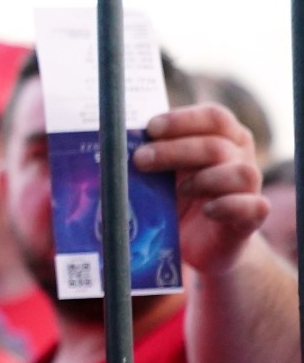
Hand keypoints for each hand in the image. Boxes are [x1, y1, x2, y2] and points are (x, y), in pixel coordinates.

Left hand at [133, 103, 266, 275]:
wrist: (198, 245)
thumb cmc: (175, 201)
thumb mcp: (159, 176)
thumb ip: (147, 158)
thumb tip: (109, 145)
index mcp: (221, 139)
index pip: (214, 117)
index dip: (183, 120)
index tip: (150, 128)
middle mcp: (239, 159)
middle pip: (217, 144)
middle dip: (176, 150)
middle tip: (140, 160)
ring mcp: (248, 189)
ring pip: (241, 172)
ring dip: (205, 179)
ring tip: (179, 191)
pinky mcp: (249, 219)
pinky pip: (253, 206)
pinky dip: (229, 206)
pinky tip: (207, 210)